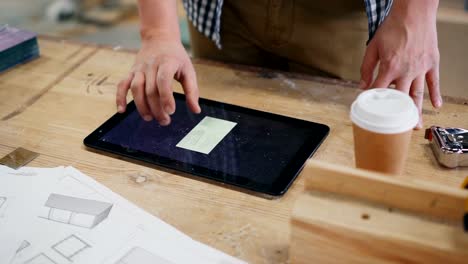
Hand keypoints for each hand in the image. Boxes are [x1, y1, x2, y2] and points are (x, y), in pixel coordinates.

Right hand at [116, 37, 200, 125]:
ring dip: (141, 106)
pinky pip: (122, 85)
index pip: (163, 81)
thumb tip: (196, 110)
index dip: (166, 97)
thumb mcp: (188, 70)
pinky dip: (120, 97)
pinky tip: (122, 110)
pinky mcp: (131, 72)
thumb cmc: (176, 57)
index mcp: (167, 62)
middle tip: (164, 121)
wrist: (160, 38)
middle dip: (156, 108)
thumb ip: (192, 91)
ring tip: (149, 118)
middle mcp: (151, 65)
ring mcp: (139, 68)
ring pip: (136, 88)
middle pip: (150, 90)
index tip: (171, 111)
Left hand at [360, 0, 441, 128]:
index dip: (374, 101)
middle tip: (397, 130)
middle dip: (397, 115)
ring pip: (418, 94)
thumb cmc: (393, 28)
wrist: (413, 13)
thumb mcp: (373, 47)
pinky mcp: (432, 63)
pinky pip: (434, 82)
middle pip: (401, 98)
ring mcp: (421, 68)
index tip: (370, 110)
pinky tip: (436, 106)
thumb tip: (362, 85)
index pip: (379, 90)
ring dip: (416, 111)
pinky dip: (436, 94)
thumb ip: (366, 67)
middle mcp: (406, 71)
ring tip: (414, 125)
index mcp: (389, 67)